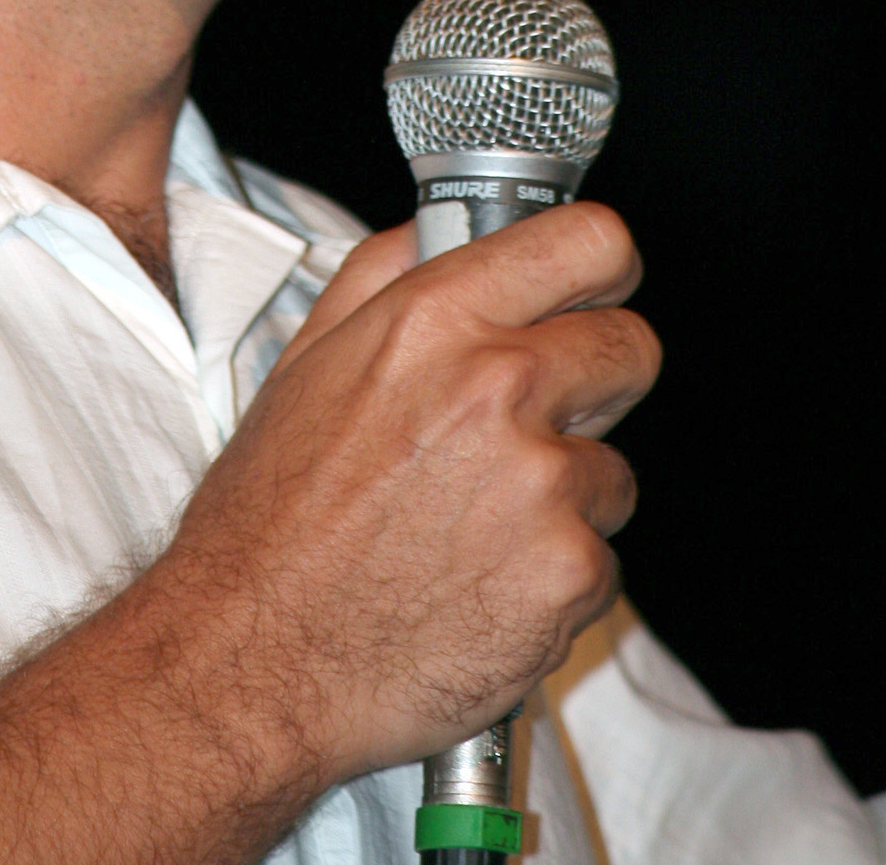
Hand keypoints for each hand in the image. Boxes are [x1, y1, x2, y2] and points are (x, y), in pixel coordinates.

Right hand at [149, 202, 658, 785]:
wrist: (254, 658)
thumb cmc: (270, 515)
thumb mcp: (308, 358)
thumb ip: (388, 271)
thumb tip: (445, 226)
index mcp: (435, 318)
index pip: (592, 242)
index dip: (605, 268)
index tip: (598, 292)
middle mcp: (497, 385)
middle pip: (631, 347)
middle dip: (596, 383)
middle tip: (537, 423)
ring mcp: (540, 483)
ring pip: (612, 469)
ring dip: (565, 496)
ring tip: (475, 527)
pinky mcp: (566, 575)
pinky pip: (599, 561)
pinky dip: (552, 578)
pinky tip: (480, 587)